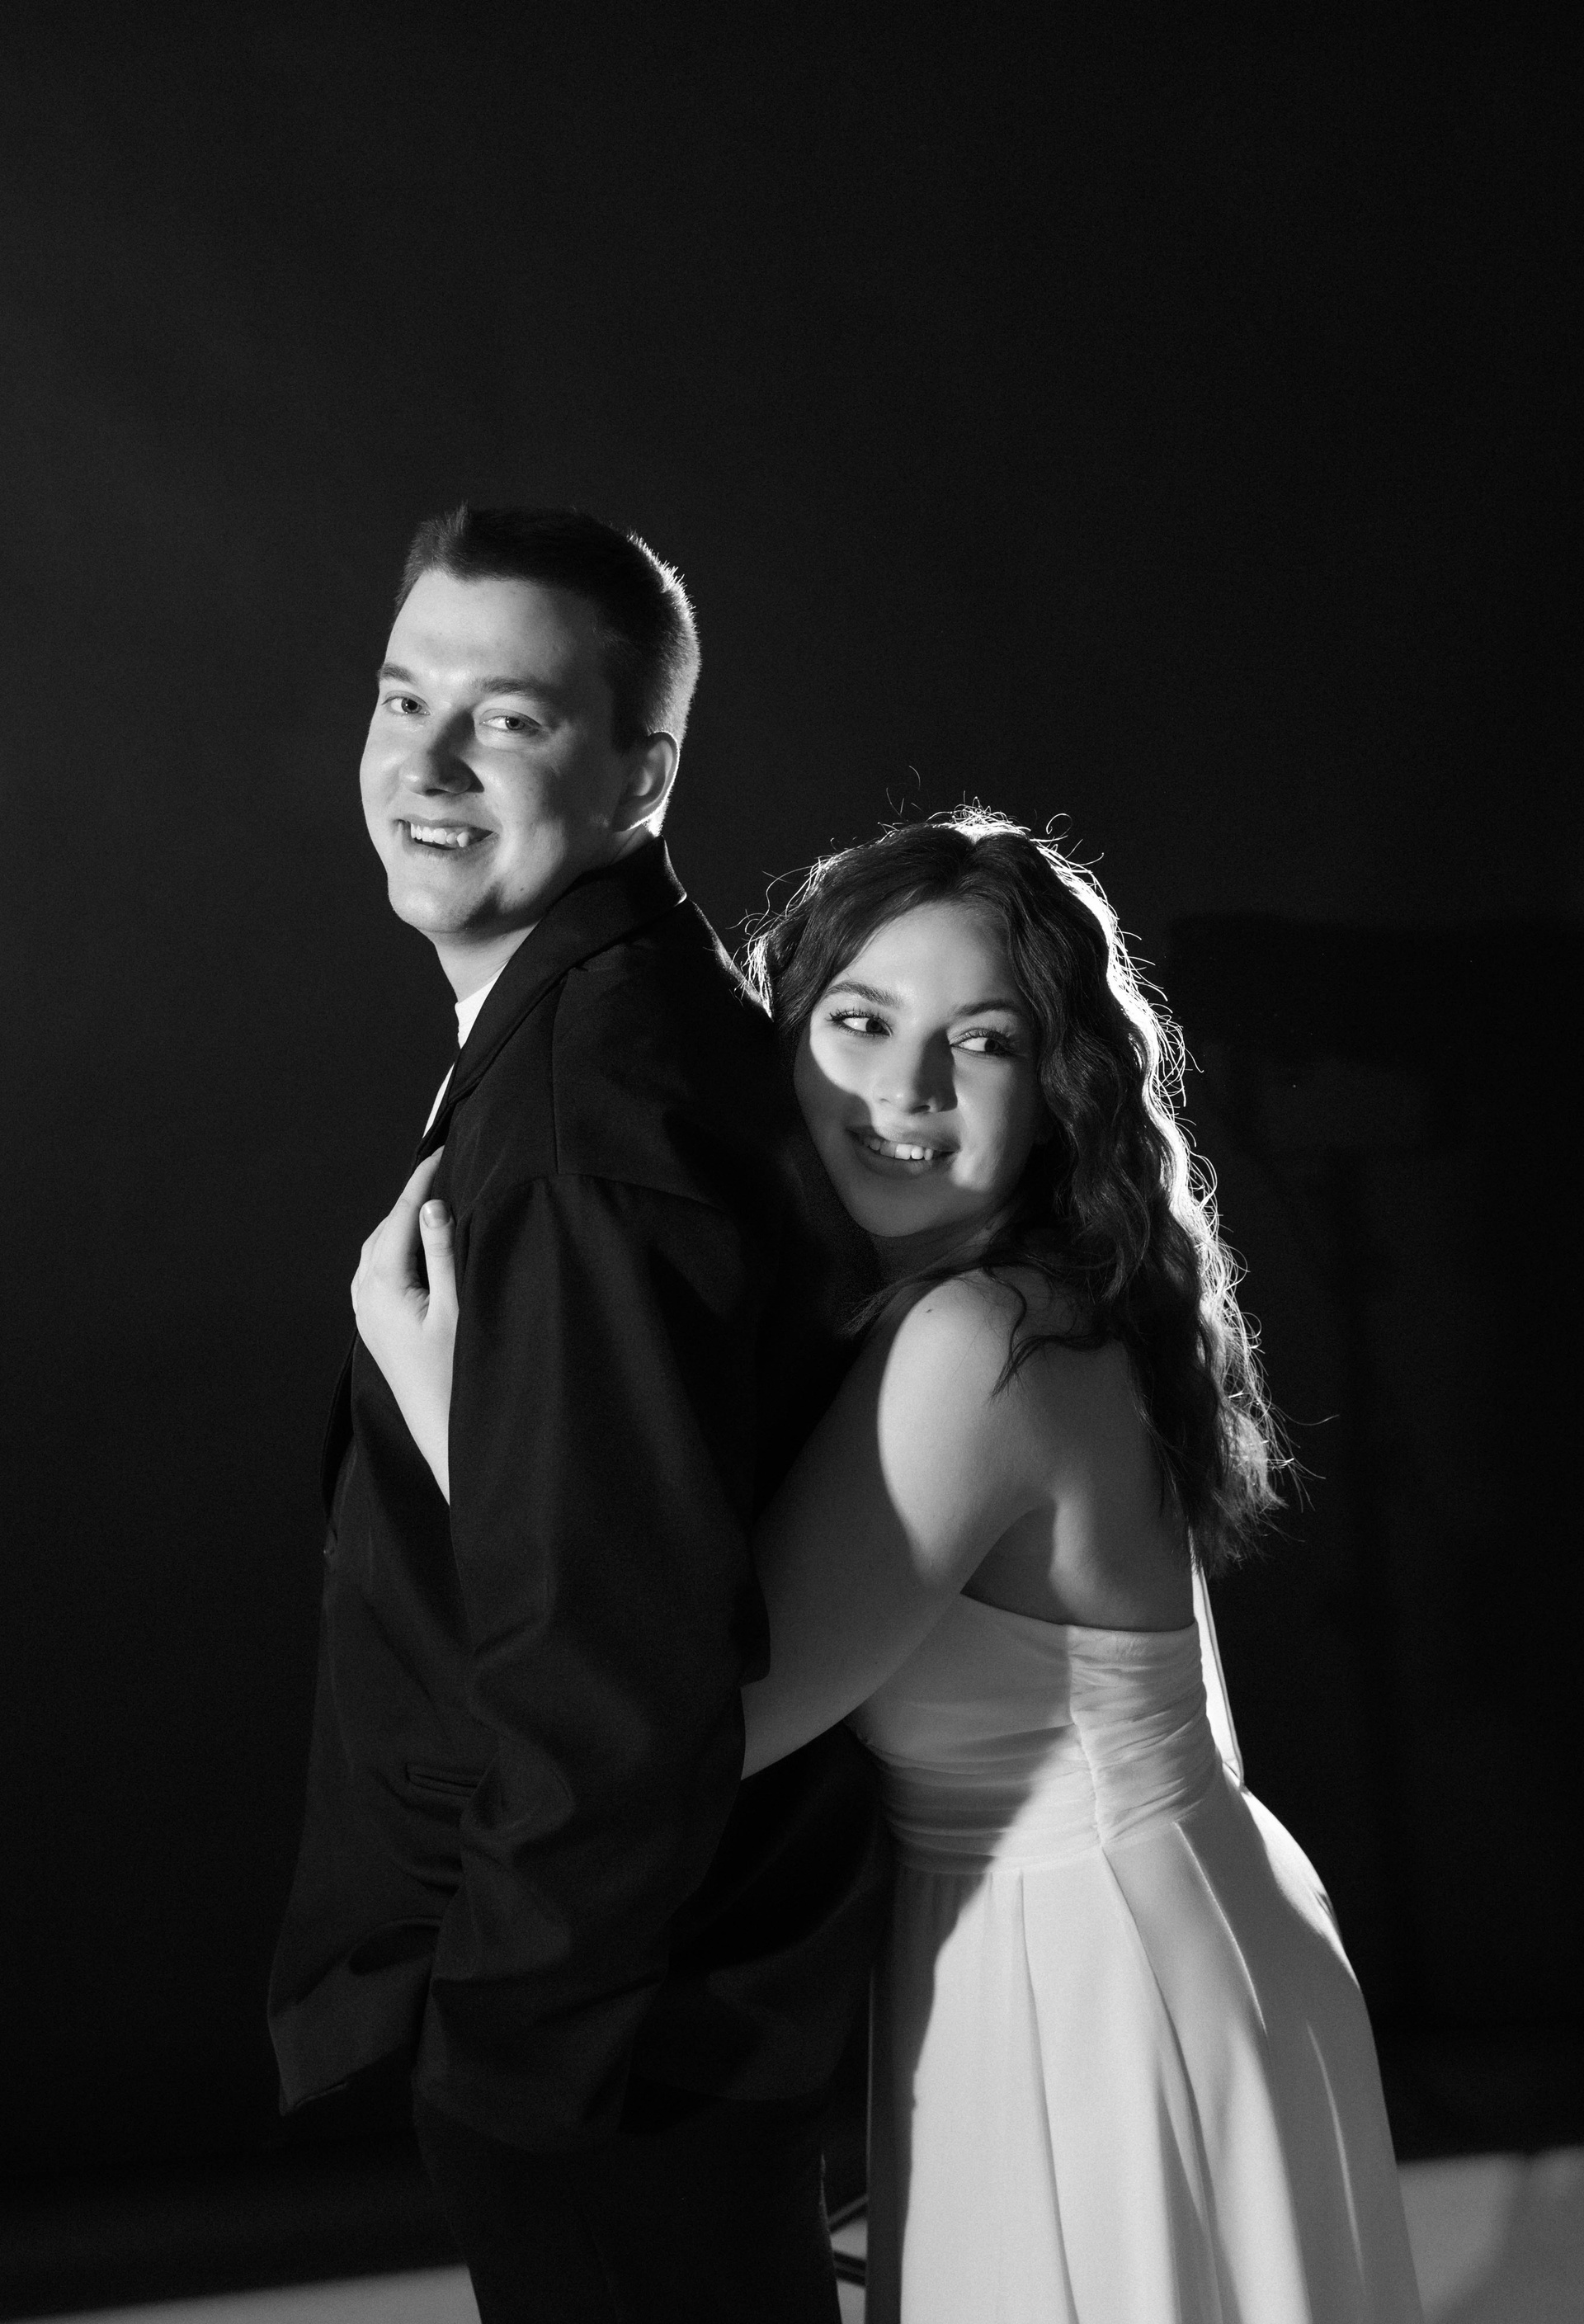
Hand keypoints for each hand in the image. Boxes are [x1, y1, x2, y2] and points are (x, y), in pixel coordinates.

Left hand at [351, 1151, 456, 1501]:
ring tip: (432, 1198)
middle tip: (444, 1166)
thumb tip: (432, 1205)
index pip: (402, 1215)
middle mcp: (365, 1295)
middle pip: (385, 1229)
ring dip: (402, 1223)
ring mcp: (365, 1312)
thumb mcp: (457, 1307)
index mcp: (383, 1285)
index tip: (444, 1148)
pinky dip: (396, 1248)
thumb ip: (443, 1253)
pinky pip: (377, 1271)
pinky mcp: (374, 1326)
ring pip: (378, 1249)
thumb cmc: (457, 1373)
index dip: (423, 1179)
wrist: (442, 1431)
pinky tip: (416, 1246)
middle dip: (411, 1197)